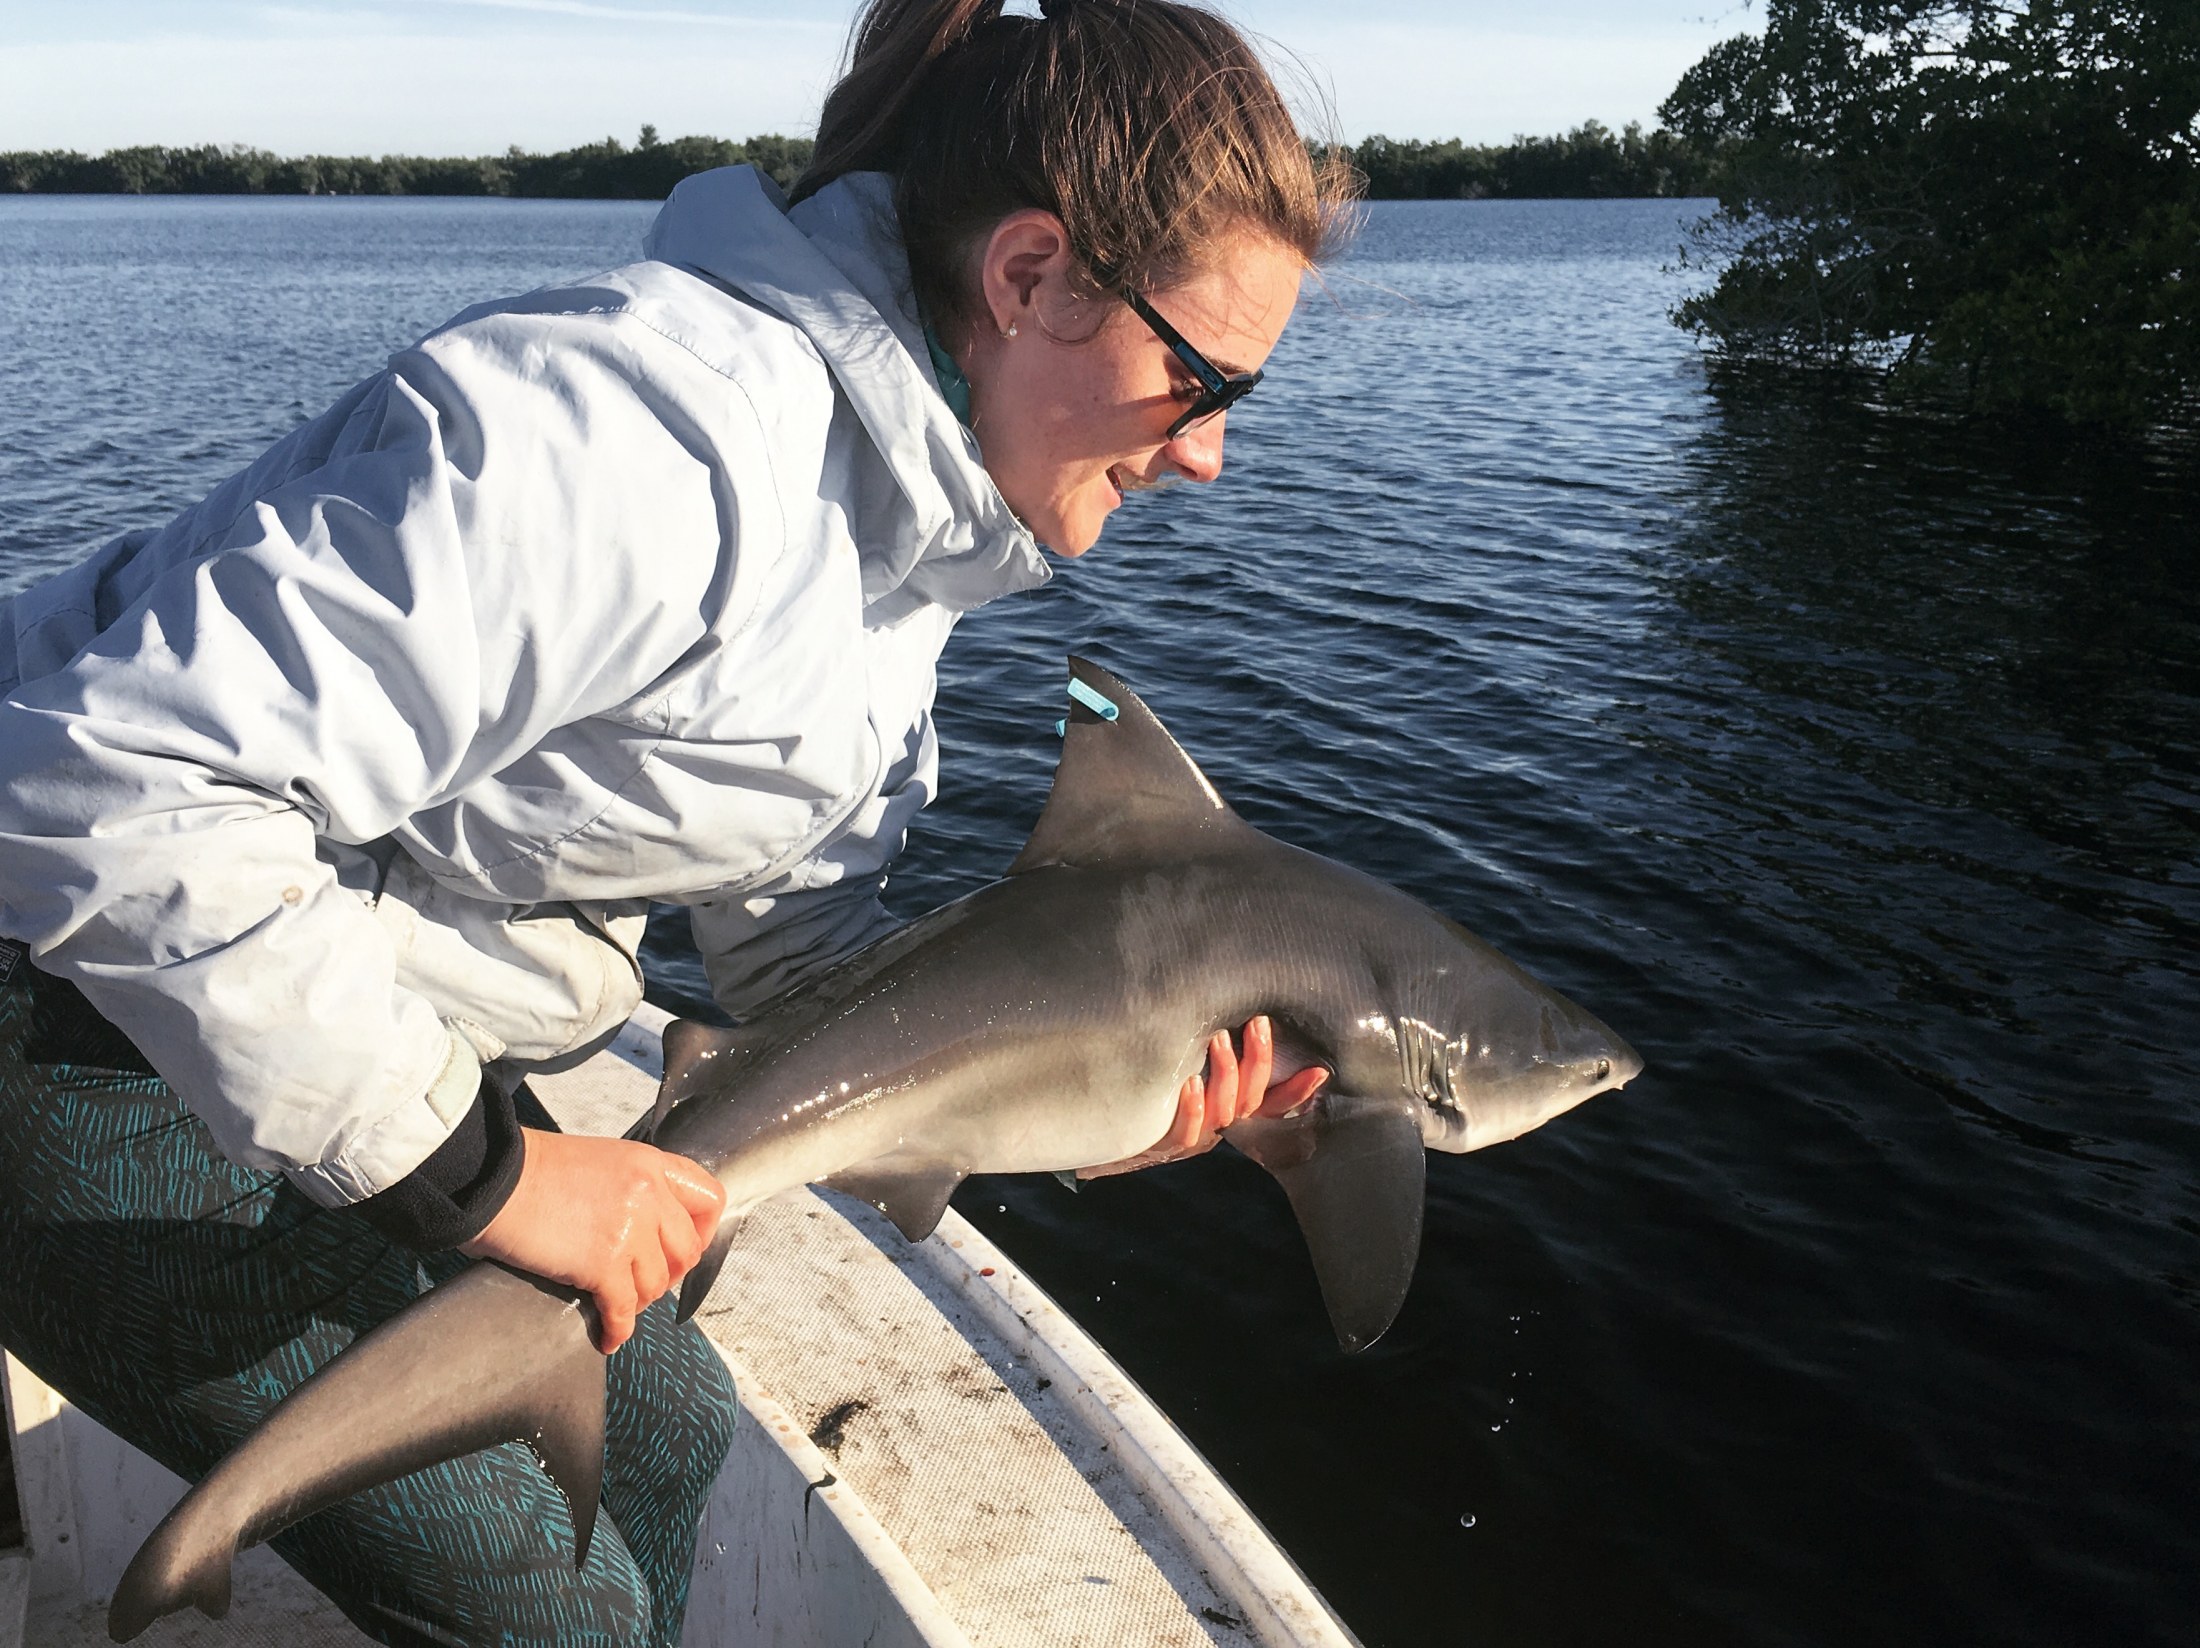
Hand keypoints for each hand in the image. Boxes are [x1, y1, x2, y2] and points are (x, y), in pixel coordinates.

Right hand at [461, 1129, 726, 1352]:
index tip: (687, 1247)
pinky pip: (624, 1309)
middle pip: (686, 1250)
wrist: (491, 1180)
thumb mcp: (599, 1162)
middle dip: (668, 1273)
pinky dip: (617, 1329)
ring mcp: (629, 1230)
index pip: (708, 1199)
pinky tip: (607, 1335)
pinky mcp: (602, 1264)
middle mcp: (648, 1195)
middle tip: (644, 1281)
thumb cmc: (531, 1171)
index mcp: (650, 1163)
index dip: (703, 1231)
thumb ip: (630, 1190)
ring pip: (656, 1284)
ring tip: (616, 1302)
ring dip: (638, 1300)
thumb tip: (643, 1230)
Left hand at [1080, 1015, 1329, 1178]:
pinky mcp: (1161, 1146)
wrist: (1098, 1126)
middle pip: (1251, 1100)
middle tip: (1256, 1023)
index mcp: (1228, 1108)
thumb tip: (1237, 1007)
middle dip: (1258, 1061)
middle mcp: (1216, 1125)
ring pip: (1223, 1113)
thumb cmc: (1147, 1087)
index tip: (1320, 1069)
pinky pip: (1185, 1134)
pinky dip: (1192, 1109)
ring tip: (1219, 1038)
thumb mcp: (1186, 1066)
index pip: (1274, 1103)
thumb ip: (1216, 1048)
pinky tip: (1190, 1084)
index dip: (1298, 1090)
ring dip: (1226, 1074)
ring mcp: (1191, 1138)